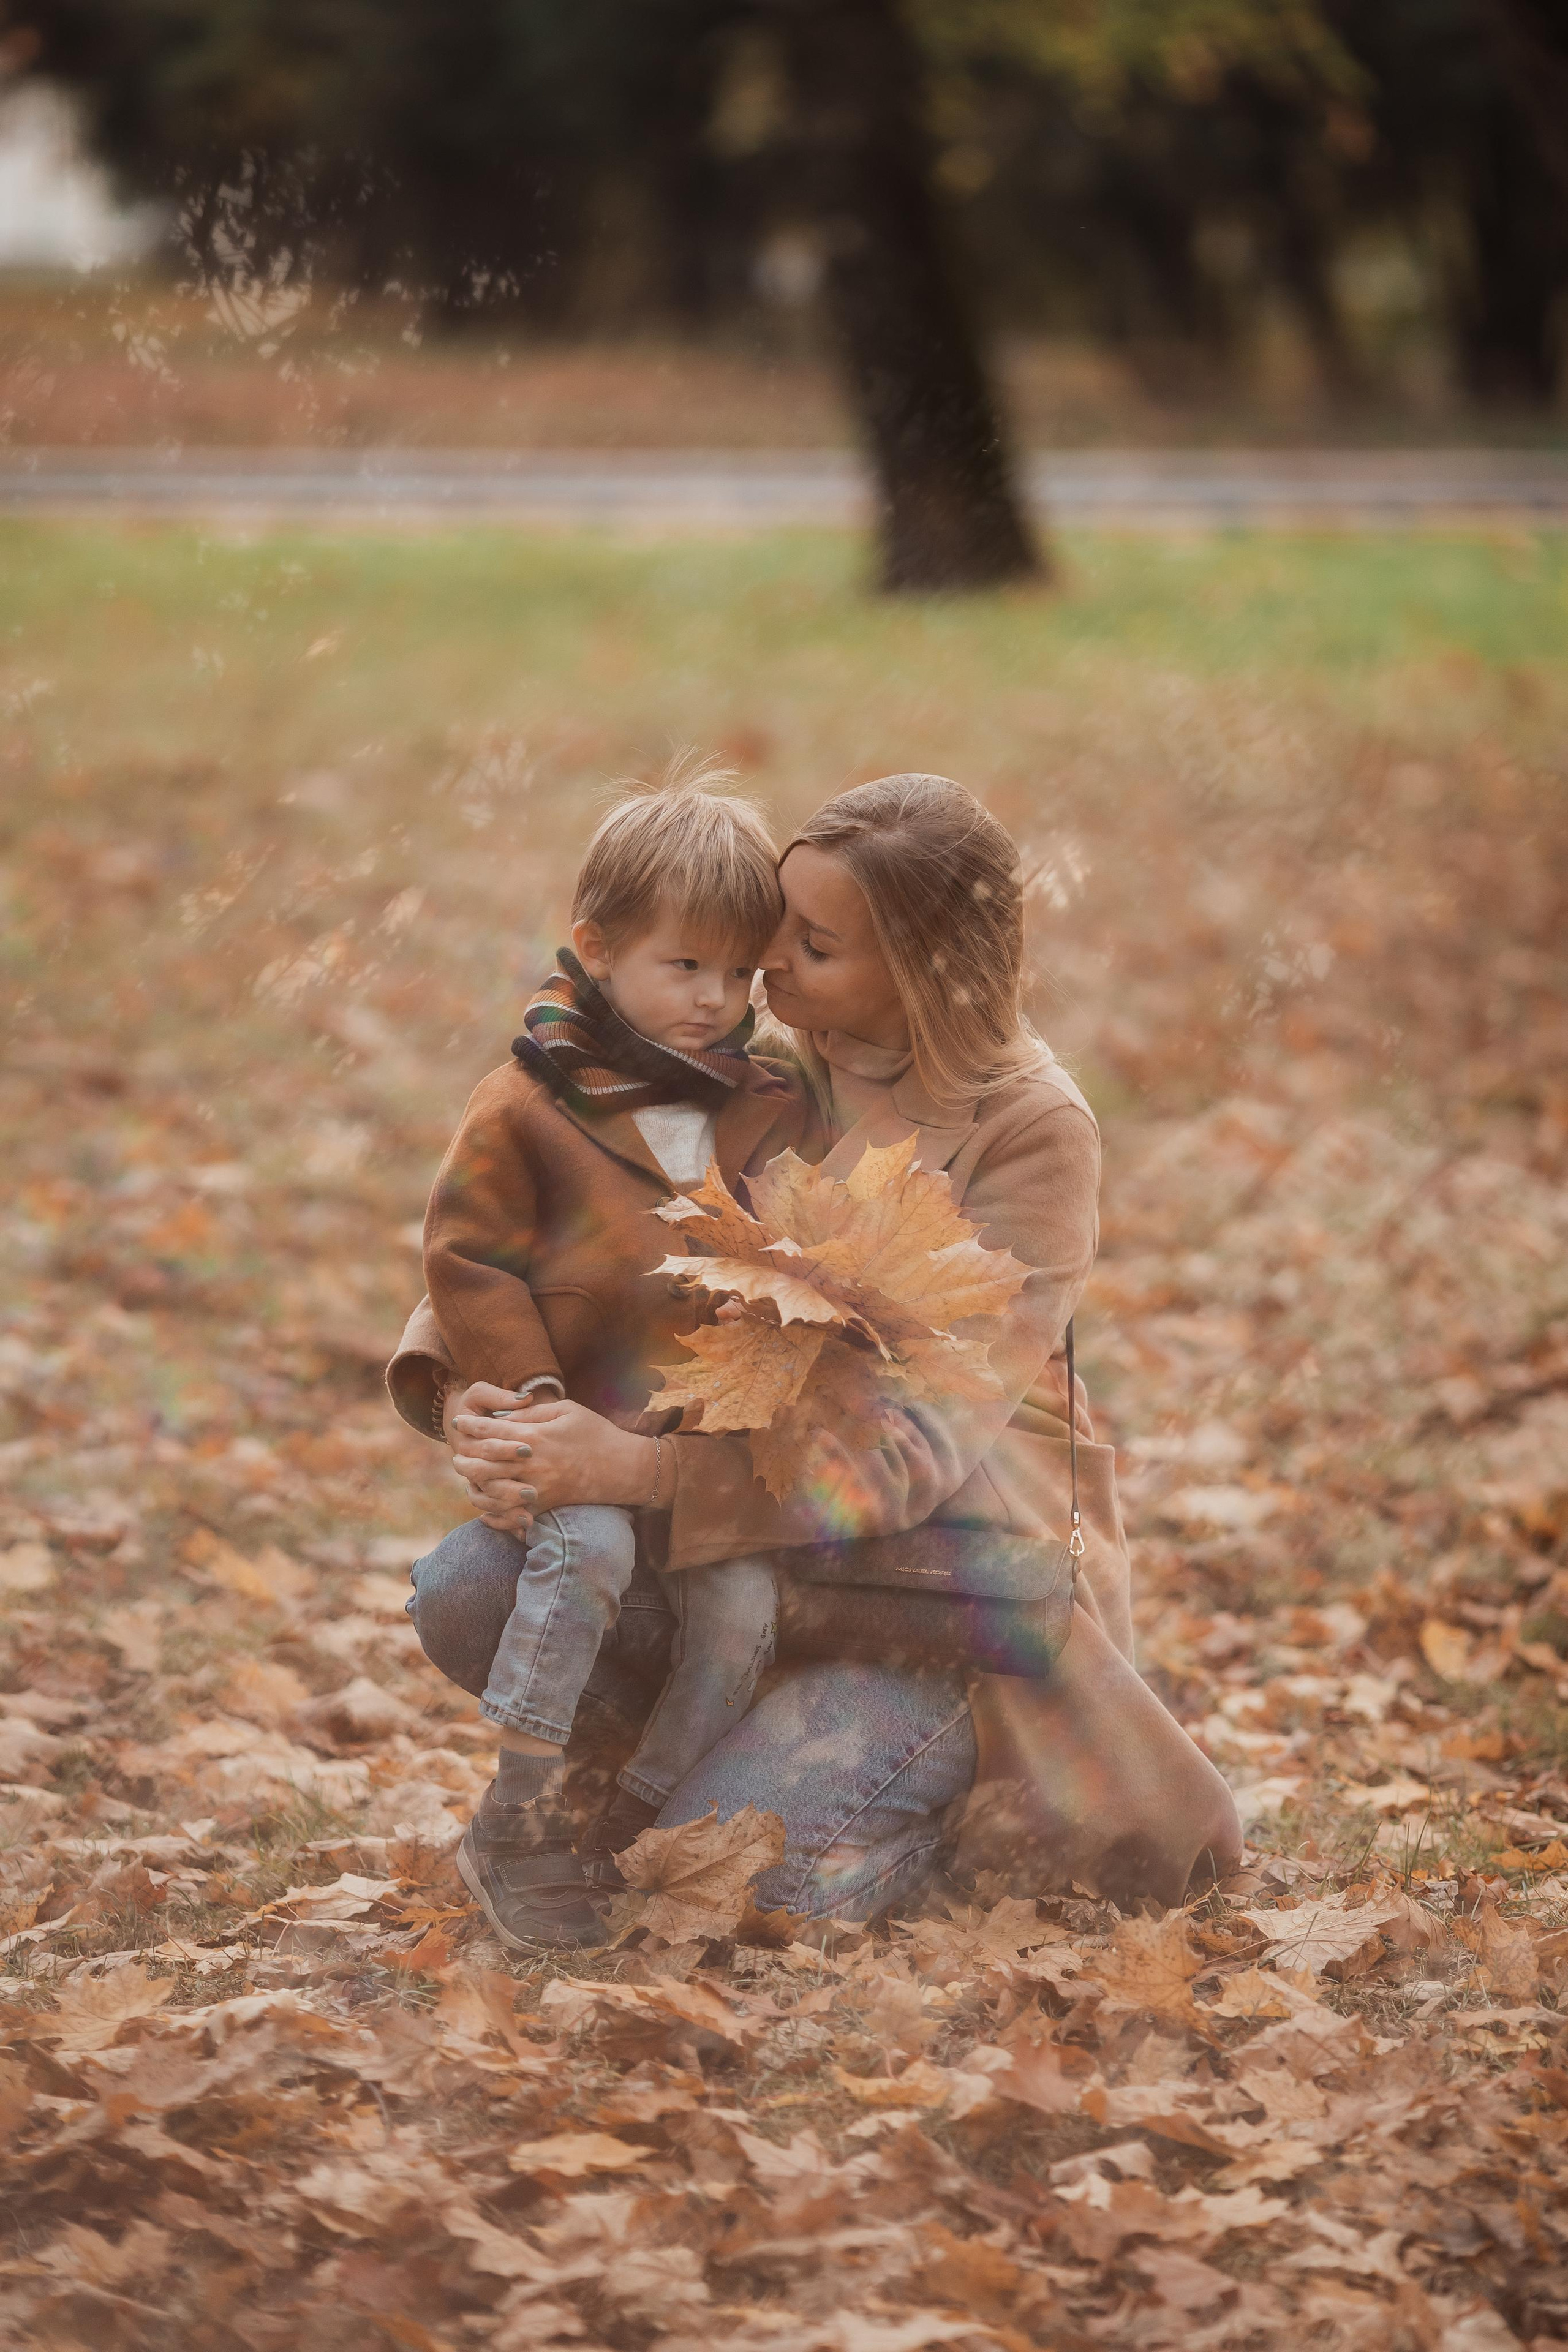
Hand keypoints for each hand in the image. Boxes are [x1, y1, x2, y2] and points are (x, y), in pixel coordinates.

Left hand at [447, 1390, 656, 1522]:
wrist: (623, 1467)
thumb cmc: (596, 1432)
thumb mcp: (566, 1410)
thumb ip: (532, 1414)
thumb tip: (504, 1418)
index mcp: (536, 1437)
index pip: (492, 1431)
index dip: (472, 1425)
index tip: (459, 1420)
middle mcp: (533, 1464)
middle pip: (485, 1462)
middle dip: (466, 1456)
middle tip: (456, 1450)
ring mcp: (538, 1487)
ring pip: (493, 1488)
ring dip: (474, 1481)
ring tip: (466, 1474)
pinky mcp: (545, 1504)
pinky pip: (511, 1511)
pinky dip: (494, 1511)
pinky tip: (483, 1505)